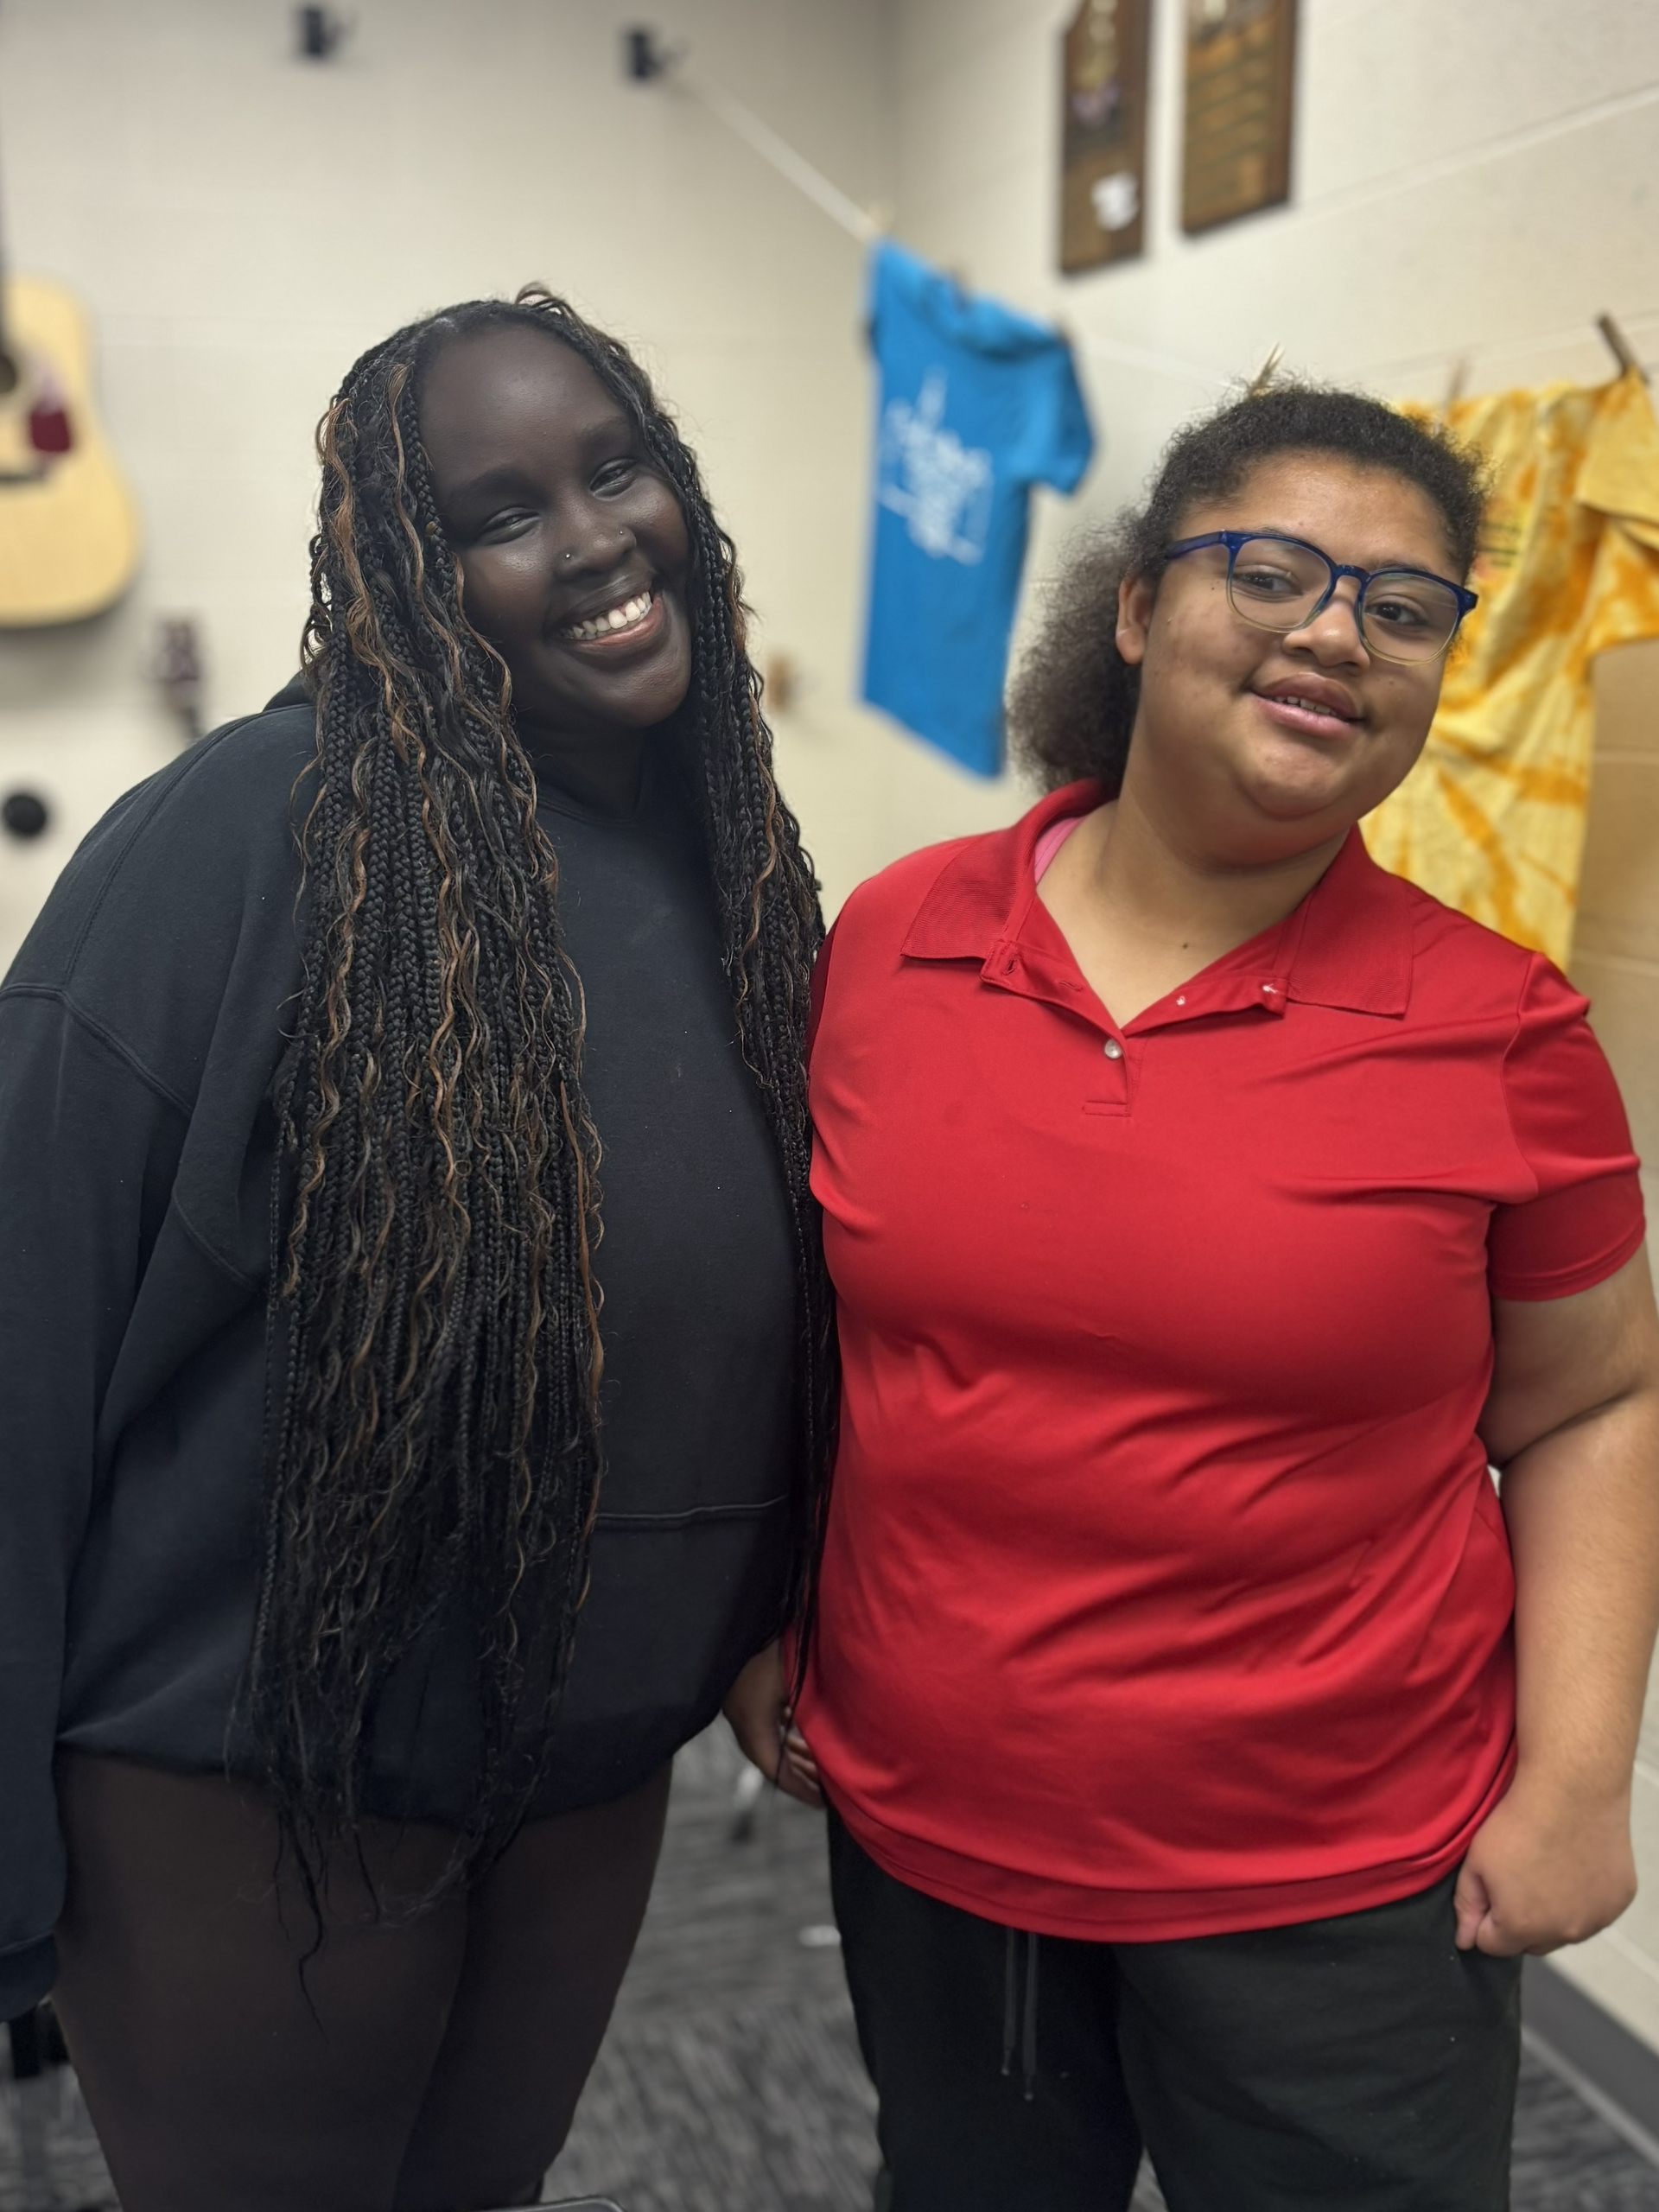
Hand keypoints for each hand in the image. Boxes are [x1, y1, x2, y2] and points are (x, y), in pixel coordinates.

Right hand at [722, 1639, 822, 1808]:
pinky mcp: (741, 1686)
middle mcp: (740, 1714)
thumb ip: (812, 1718)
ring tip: (816, 1765)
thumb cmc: (782, 1641)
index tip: (820, 1802)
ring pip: (765, 1738)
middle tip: (823, 1788)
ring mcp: (738, 1700)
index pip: (773, 1767)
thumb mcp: (800, 1683)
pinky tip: (799, 1731)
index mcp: (752, 1719)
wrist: (754, 1607)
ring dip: (789, 1752)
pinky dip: (782, 1732)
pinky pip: (763, 1720)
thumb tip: (833, 1751)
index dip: (797, 1788)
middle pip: (767, 1757)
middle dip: (796, 1774)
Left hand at [1454, 1771, 1635, 1954]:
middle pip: (1530, 1943)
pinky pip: (1593, 1912)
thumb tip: (1466, 1942)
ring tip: (1547, 1869)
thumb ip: (1468, 1905)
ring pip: (1565, 1930)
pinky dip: (1584, 1899)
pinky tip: (1575, 1865)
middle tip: (1519, 1877)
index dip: (1484, 1918)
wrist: (1572, 1792)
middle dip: (1519, 1921)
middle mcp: (1563, 1933)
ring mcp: (1595, 1920)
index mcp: (1522, 1927)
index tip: (1490, 1889)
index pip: (1492, 1944)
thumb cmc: (1517, 1823)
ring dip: (1554, 1914)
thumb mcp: (1476, 1861)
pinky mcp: (1618, 1901)